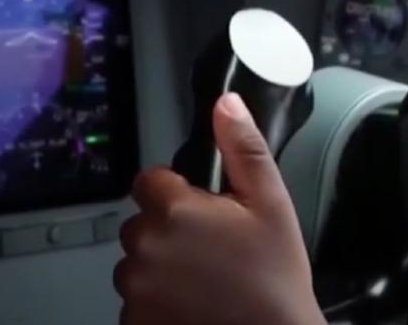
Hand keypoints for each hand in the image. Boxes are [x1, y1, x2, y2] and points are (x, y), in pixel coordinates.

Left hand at [114, 93, 324, 324]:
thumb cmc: (275, 277)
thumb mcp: (272, 203)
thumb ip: (243, 148)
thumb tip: (226, 105)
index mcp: (175, 210)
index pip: (150, 181)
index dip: (179, 193)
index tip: (206, 212)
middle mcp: (144, 246)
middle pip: (143, 224)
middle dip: (171, 232)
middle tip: (215, 251)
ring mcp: (134, 288)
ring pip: (138, 263)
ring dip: (162, 268)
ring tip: (207, 282)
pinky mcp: (132, 321)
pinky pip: (137, 301)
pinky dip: (158, 303)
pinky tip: (194, 306)